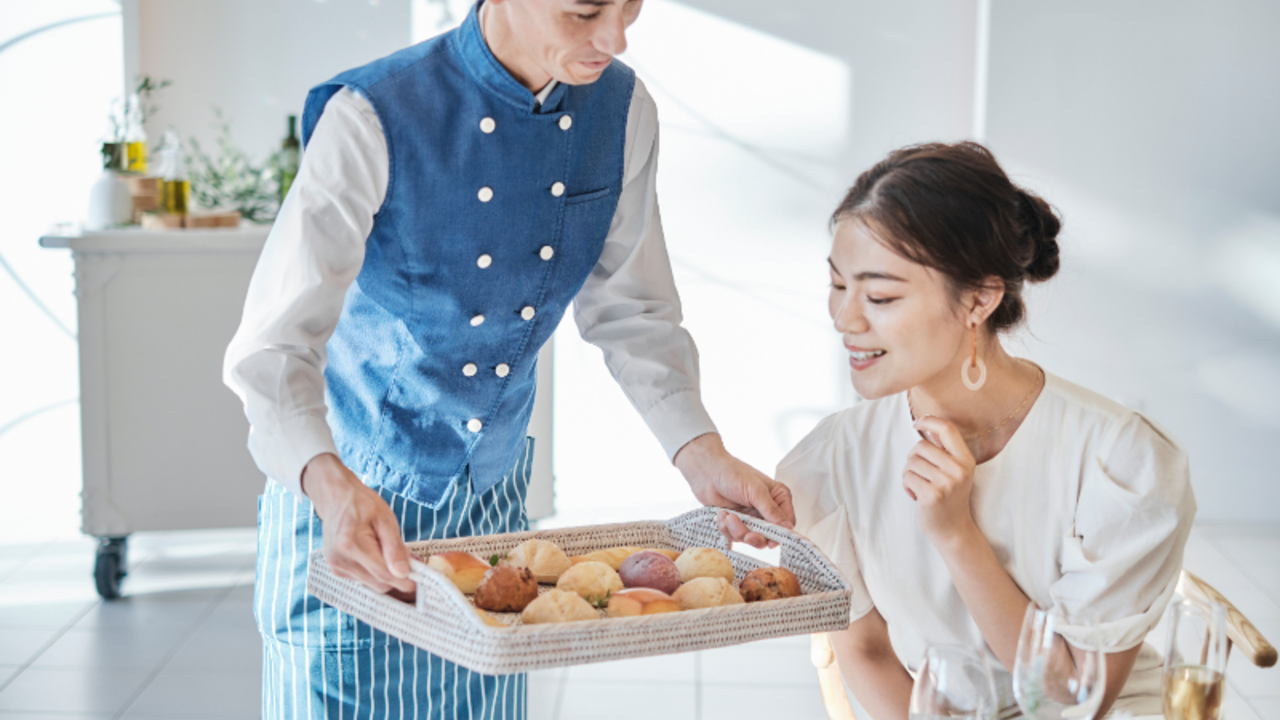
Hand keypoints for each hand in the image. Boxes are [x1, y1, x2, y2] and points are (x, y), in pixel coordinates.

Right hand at [302, 453, 414, 594]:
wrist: (336, 499)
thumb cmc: (362, 505)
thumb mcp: (385, 519)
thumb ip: (395, 547)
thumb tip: (403, 573)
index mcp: (351, 544)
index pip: (384, 574)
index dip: (405, 580)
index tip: (419, 578)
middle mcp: (340, 560)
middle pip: (379, 583)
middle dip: (397, 576)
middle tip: (408, 561)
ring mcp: (336, 567)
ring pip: (372, 584)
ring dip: (385, 574)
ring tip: (389, 552)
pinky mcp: (337, 570)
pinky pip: (363, 580)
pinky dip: (374, 572)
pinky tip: (376, 555)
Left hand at [673, 433, 794, 548]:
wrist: (705, 472)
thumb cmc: (732, 473)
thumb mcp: (755, 490)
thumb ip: (771, 510)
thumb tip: (787, 527)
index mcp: (778, 498)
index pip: (787, 523)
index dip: (780, 534)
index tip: (771, 541)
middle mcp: (766, 510)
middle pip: (769, 536)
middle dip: (755, 536)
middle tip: (747, 535)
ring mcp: (751, 517)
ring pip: (750, 538)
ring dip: (737, 530)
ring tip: (728, 517)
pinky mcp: (736, 523)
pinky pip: (735, 536)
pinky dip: (726, 528)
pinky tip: (722, 514)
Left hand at [902, 416, 978, 547]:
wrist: (953, 530)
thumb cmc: (949, 496)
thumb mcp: (954, 471)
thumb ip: (943, 450)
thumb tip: (924, 423)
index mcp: (966, 459)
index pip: (947, 428)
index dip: (928, 421)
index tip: (916, 424)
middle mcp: (959, 469)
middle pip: (920, 446)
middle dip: (912, 458)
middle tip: (920, 473)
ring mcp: (947, 483)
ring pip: (911, 462)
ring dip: (908, 474)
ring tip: (920, 486)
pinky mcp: (933, 495)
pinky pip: (907, 478)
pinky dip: (907, 486)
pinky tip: (917, 496)